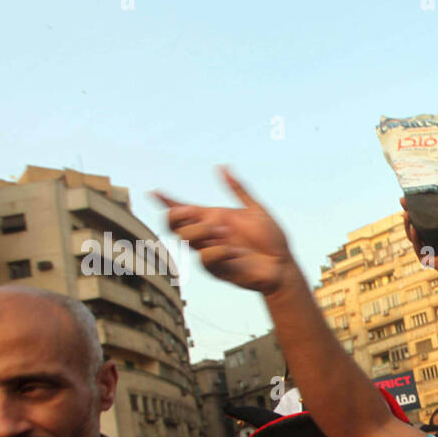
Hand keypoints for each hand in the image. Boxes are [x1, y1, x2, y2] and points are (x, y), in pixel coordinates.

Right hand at [155, 168, 296, 296]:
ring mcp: (210, 252)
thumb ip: (238, 189)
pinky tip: (236, 252)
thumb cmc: (272, 239)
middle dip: (179, 215)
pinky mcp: (216, 270)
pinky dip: (220, 251)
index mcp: (213, 218)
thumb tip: (223, 167)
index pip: (183, 209)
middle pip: (174, 224)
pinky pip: (205, 258)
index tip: (154, 192)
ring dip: (203, 232)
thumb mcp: (256, 210)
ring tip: (226, 233)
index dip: (166, 201)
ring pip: (186, 239)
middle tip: (198, 213)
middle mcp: (208, 235)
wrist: (283, 265)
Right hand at [400, 199, 437, 281]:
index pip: (419, 216)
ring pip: (412, 236)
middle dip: (407, 212)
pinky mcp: (425, 259)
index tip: (407, 196)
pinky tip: (414, 229)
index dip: (413, 206)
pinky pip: (418, 247)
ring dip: (408, 224)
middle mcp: (426, 239)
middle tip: (403, 201)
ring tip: (407, 214)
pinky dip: (416, 238)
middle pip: (412, 224)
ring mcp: (424, 249)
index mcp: (432, 230)